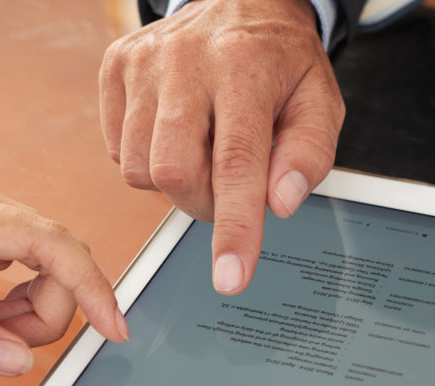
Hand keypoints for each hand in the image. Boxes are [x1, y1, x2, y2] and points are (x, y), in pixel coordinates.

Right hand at [99, 0, 344, 293]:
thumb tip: (280, 203)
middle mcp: (185, 60)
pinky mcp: (115, 65)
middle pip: (174, 174)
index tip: (231, 277)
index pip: (236, 165)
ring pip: (138, 169)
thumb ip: (309, 154)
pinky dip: (147, 157)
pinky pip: (116, 149)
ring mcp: (143, 61)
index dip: (234, 229)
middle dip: (203, 203)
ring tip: (203, 149)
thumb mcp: (319, 101)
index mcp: (244, 68)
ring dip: (175, 182)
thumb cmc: (281, 60)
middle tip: (229, 187)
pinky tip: (176, 130)